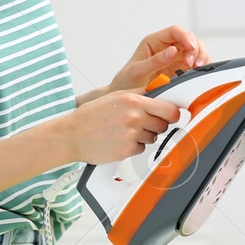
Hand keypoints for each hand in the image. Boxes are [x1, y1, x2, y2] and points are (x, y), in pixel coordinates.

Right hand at [59, 90, 182, 164]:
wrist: (71, 135)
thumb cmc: (90, 115)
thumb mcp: (115, 97)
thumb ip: (139, 95)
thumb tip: (160, 94)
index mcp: (133, 100)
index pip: (169, 109)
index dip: (172, 113)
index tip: (171, 115)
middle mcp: (134, 117)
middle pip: (164, 125)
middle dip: (157, 124)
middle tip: (143, 123)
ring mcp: (131, 134)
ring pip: (154, 137)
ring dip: (144, 136)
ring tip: (126, 131)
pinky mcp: (127, 150)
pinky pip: (142, 149)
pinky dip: (134, 146)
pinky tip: (120, 140)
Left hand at [106, 25, 210, 92]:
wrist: (126, 97)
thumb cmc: (127, 81)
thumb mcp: (137, 71)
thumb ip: (155, 61)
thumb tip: (173, 51)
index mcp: (154, 42)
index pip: (174, 31)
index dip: (186, 37)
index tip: (191, 48)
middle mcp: (166, 47)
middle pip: (189, 39)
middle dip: (195, 50)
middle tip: (193, 65)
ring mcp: (175, 58)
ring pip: (196, 50)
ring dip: (201, 58)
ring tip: (197, 69)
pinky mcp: (180, 70)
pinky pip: (196, 64)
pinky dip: (201, 68)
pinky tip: (198, 75)